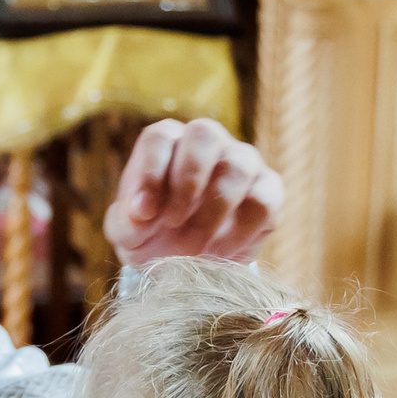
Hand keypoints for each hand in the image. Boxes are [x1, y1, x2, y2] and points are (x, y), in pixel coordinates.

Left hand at [103, 118, 280, 266]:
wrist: (186, 263)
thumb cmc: (151, 235)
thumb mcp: (128, 234)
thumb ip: (127, 222)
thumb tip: (140, 213)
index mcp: (167, 141)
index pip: (160, 138)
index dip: (150, 173)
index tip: (143, 213)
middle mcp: (207, 141)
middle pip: (205, 134)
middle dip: (187, 183)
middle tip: (172, 225)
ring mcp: (243, 161)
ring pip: (238, 166)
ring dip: (213, 213)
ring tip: (193, 248)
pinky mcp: (269, 190)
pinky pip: (264, 200)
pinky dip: (241, 232)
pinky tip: (220, 253)